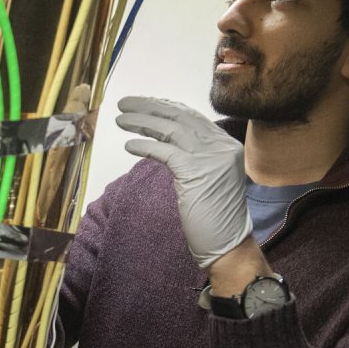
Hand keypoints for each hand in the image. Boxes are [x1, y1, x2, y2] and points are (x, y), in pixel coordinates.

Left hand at [114, 96, 250, 268]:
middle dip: (149, 106)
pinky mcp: (195, 172)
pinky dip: (144, 145)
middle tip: (124, 103)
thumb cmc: (216, 217)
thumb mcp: (210, 178)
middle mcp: (221, 146)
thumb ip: (196, 157)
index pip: (192, 116)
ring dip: (141, 121)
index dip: (165, 107)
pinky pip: (164, 150)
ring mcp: (210, 157)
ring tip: (120, 119)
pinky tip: (128, 145)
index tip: (145, 104)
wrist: (228, 244)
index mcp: (226, 145)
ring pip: (170, 128)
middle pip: (180, 116)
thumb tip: (167, 141)